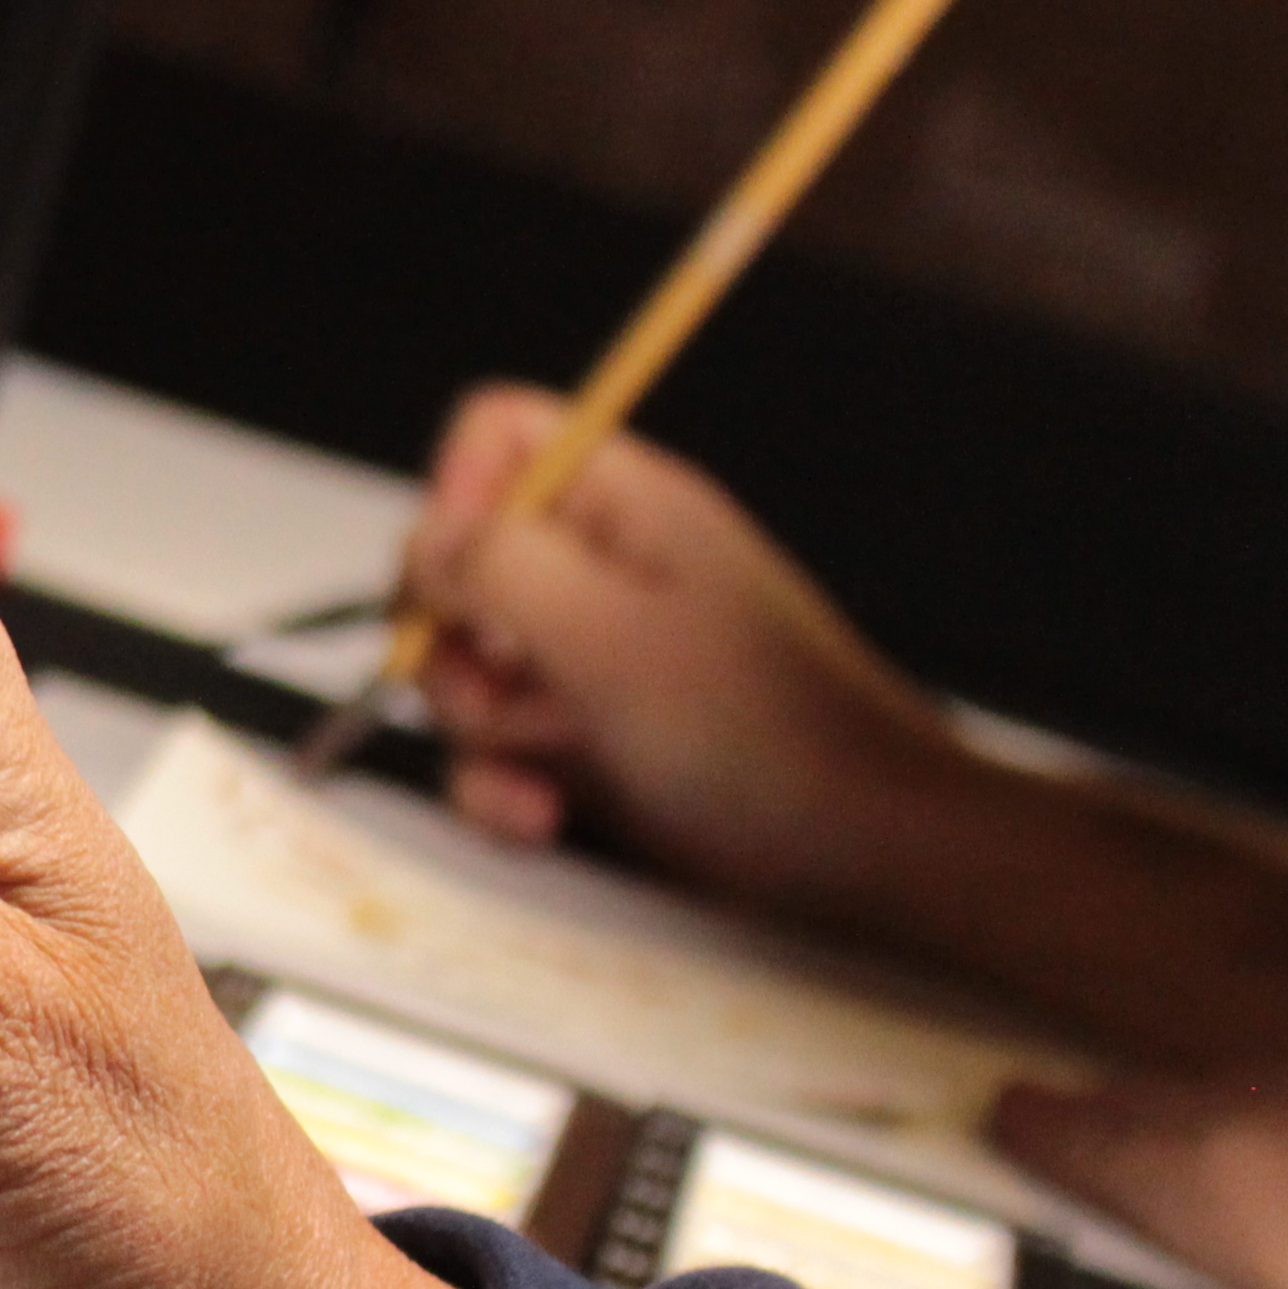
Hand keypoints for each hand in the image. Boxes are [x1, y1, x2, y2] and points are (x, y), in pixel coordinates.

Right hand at [403, 386, 961, 915]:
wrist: (864, 854)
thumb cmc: (756, 731)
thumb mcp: (609, 632)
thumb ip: (496, 565)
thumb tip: (423, 543)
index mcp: (624, 508)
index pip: (498, 434)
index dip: (455, 492)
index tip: (459, 580)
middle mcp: (600, 573)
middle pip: (455, 565)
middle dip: (453, 642)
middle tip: (502, 689)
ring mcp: (589, 664)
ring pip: (464, 671)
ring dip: (481, 734)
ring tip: (545, 775)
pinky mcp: (585, 748)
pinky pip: (493, 754)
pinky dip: (501, 790)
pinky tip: (544, 818)